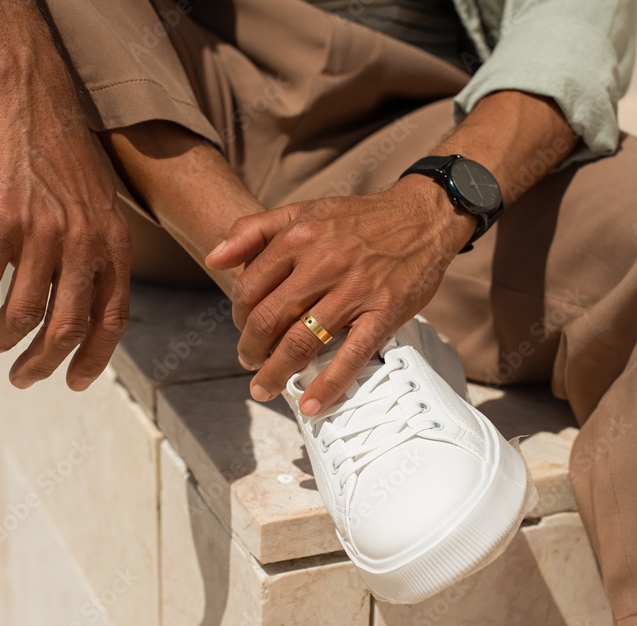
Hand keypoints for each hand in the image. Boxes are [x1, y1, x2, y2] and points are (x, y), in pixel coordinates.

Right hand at [0, 65, 130, 390]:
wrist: (29, 100)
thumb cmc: (61, 156)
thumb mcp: (100, 207)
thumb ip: (97, 254)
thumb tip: (82, 306)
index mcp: (113, 244)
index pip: (112, 319)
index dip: (94, 358)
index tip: (73, 382)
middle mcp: (84, 243)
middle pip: (67, 328)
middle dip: (42, 364)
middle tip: (22, 378)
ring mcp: (44, 232)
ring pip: (22, 314)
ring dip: (0, 340)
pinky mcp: (0, 220)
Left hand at [205, 176, 474, 414]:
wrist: (422, 217)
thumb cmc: (359, 219)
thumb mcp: (304, 210)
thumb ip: (254, 230)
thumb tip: (213, 259)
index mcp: (299, 237)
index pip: (250, 288)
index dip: (238, 316)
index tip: (242, 329)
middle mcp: (323, 263)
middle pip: (269, 320)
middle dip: (250, 349)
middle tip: (248, 362)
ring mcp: (355, 290)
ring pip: (301, 343)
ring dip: (275, 373)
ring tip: (263, 388)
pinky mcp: (384, 312)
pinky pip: (351, 356)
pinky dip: (329, 385)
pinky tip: (311, 405)